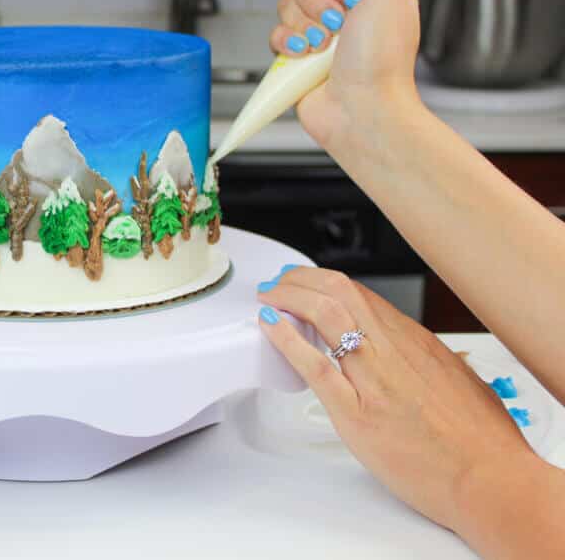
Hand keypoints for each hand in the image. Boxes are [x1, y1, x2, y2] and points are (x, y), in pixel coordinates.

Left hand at [255, 266, 538, 534]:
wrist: (491, 480)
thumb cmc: (480, 441)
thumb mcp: (457, 380)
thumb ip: (426, 362)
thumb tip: (410, 356)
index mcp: (415, 342)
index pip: (361, 295)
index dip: (325, 283)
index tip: (306, 282)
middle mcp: (393, 350)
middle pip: (339, 292)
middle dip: (300, 280)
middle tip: (278, 285)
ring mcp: (374, 379)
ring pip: (327, 313)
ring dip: (289, 297)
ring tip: (269, 298)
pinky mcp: (358, 412)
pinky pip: (316, 365)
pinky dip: (288, 340)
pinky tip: (271, 327)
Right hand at [269, 0, 423, 147]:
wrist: (361, 109)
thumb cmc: (382, 62)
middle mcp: (343, 12)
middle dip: (319, 2)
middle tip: (338, 25)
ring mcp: (317, 34)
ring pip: (288, 5)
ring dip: (303, 24)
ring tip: (322, 47)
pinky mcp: (295, 57)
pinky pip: (274, 33)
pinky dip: (286, 42)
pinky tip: (302, 55)